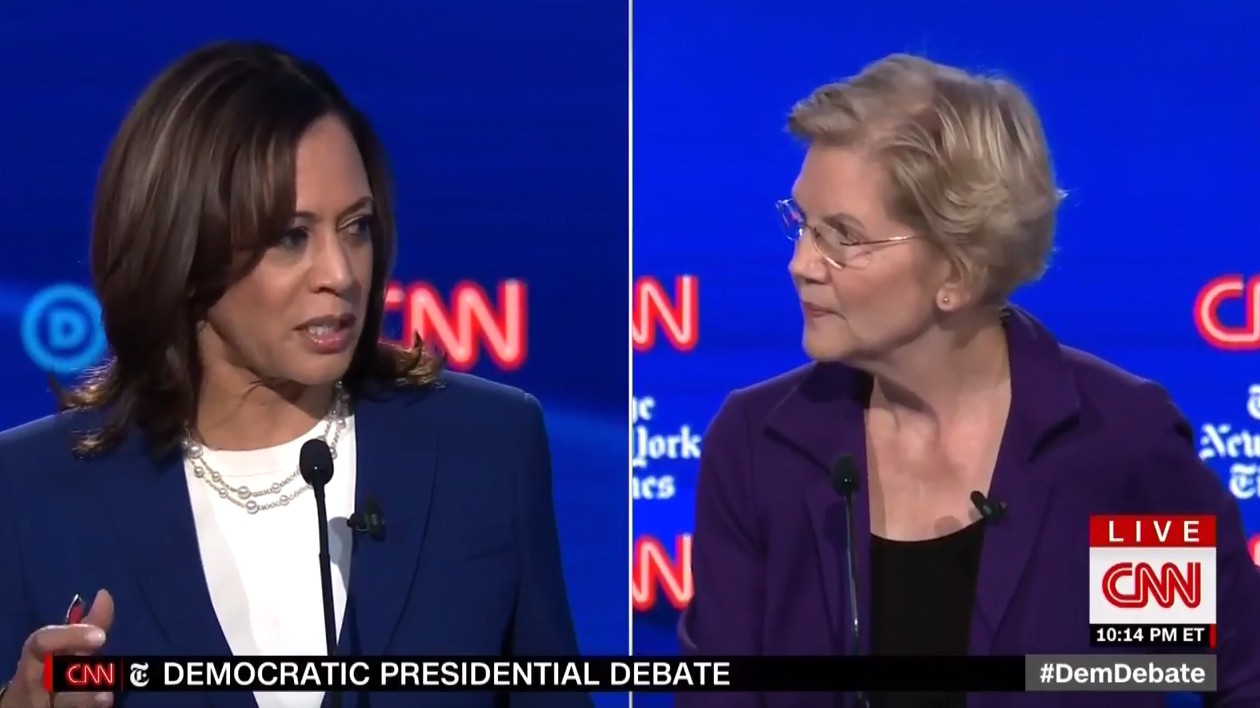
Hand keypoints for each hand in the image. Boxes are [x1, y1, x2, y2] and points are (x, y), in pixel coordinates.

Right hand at [1, 589, 113, 707]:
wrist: (23, 703)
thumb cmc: (50, 666)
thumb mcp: (65, 645)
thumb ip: (89, 623)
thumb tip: (105, 594)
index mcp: (36, 655)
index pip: (42, 642)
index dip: (70, 637)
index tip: (101, 636)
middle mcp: (33, 679)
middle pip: (50, 677)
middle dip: (80, 676)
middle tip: (106, 674)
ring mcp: (37, 702)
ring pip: (60, 702)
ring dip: (85, 700)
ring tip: (105, 697)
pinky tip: (102, 706)